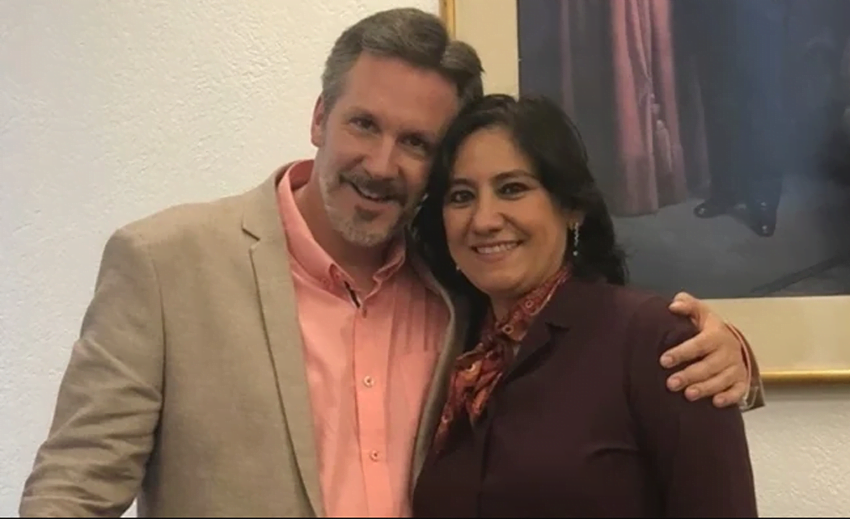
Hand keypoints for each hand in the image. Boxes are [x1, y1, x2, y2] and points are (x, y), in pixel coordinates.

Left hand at [661, 292, 748, 407]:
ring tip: (688, 395)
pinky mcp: (741, 381)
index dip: (681, 353)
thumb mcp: (699, 312)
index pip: (698, 344)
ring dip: (705, 388)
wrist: (731, 342)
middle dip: (689, 376)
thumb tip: (673, 306)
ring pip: (721, 380)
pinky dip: (729, 398)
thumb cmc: (708, 328)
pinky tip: (716, 403)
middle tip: (671, 384)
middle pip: (708, 366)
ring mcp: (736, 368)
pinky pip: (738, 391)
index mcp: (716, 334)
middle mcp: (728, 352)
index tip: (664, 361)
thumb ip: (686, 305)